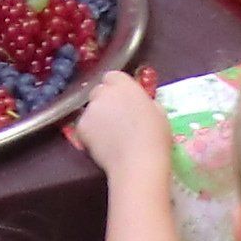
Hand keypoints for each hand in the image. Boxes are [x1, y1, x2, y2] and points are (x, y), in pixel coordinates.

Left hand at [68, 68, 172, 183]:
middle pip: (99, 91)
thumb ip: (145, 102)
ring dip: (97, 117)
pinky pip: (83, 126)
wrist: (138, 162)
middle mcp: (104, 92)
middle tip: (114, 118)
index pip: (112, 77)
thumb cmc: (155, 137)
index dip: (116, 88)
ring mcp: (90, 109)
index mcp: (125, 84)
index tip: (122, 101)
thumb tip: (140, 104)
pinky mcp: (80, 127)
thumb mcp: (159, 112)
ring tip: (108, 136)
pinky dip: (89, 133)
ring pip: (90, 109)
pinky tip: (101, 145)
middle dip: (105, 102)